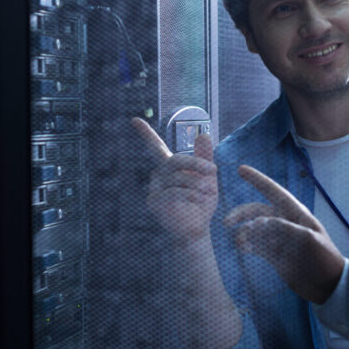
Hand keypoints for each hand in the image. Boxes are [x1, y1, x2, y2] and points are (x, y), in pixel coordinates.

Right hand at [131, 117, 217, 241]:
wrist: (197, 230)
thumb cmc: (201, 203)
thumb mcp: (207, 178)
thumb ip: (205, 157)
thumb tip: (204, 134)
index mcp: (168, 166)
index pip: (156, 146)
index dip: (145, 133)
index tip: (134, 119)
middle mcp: (158, 175)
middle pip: (175, 160)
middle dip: (196, 164)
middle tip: (213, 171)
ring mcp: (154, 188)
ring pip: (177, 178)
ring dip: (197, 184)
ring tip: (210, 192)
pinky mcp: (154, 202)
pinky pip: (172, 192)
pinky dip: (190, 195)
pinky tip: (200, 200)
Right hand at [224, 165, 344, 303]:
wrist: (329, 287)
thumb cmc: (324, 259)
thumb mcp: (309, 240)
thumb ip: (284, 228)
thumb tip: (259, 222)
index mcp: (296, 214)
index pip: (274, 192)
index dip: (257, 180)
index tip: (240, 169)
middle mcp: (285, 223)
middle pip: (258, 212)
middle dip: (241, 214)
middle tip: (226, 222)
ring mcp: (279, 239)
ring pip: (255, 229)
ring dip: (244, 232)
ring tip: (240, 243)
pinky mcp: (275, 255)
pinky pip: (256, 245)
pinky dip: (248, 245)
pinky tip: (243, 249)